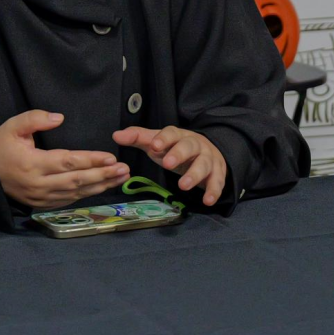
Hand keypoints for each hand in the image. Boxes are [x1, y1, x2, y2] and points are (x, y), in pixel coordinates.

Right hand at [0, 110, 127, 208]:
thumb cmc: (1, 148)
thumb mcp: (12, 127)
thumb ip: (34, 119)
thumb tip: (59, 118)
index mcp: (33, 164)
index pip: (68, 162)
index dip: (90, 160)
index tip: (110, 157)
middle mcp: (40, 184)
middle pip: (77, 180)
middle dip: (103, 175)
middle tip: (124, 169)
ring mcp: (42, 197)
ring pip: (77, 192)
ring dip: (101, 185)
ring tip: (121, 178)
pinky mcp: (44, 204)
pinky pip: (70, 200)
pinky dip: (88, 193)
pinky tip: (103, 186)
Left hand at [113, 125, 227, 205]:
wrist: (208, 150)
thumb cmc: (175, 148)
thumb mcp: (157, 142)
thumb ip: (137, 138)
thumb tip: (115, 135)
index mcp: (178, 136)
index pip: (171, 133)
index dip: (163, 139)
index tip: (153, 146)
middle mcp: (195, 144)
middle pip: (189, 146)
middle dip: (179, 154)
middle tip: (167, 164)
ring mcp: (208, 158)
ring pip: (204, 164)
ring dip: (195, 174)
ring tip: (183, 186)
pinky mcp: (217, 173)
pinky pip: (218, 181)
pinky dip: (214, 191)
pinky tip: (208, 201)